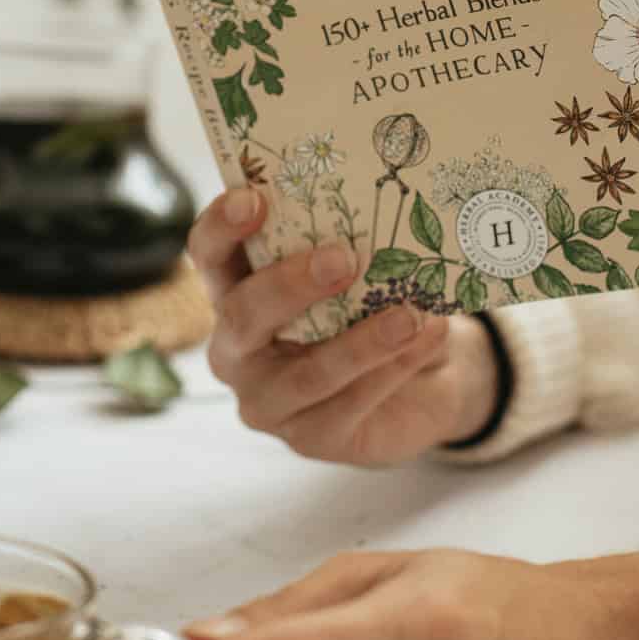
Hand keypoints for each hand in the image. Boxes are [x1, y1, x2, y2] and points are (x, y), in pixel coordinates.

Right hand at [189, 189, 499, 465]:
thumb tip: (380, 218)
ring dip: (362, 342)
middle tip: (344, 259)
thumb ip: (349, 248)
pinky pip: (352, 404)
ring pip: (307, 374)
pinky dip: (396, 367)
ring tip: (410, 314)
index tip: (254, 200)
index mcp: (235, 293)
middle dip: (291, 285)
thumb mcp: (357, 276)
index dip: (222, 227)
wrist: (418, 382)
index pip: (209, 255)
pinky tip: (429, 336)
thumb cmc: (370, 310)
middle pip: (243, 316)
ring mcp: (268, 402)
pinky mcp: (311, 439)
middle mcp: (237, 351)